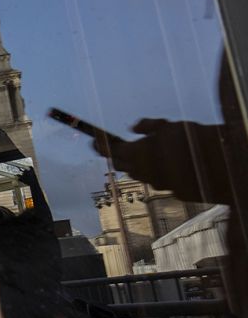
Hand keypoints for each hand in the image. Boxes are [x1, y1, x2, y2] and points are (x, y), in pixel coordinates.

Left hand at [97, 118, 212, 197]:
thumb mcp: (168, 126)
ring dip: (142, 165)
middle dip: (121, 156)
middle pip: (122, 166)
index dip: (100, 145)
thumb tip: (134, 128)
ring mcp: (159, 184)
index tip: (94, 140)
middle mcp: (144, 172)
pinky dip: (163, 173)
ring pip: (141, 175)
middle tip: (124, 146)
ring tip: (154, 153)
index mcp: (137, 154)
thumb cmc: (193, 140)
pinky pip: (162, 181)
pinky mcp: (174, 192)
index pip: (110, 151)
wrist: (223, 165)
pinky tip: (175, 165)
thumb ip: (147, 126)